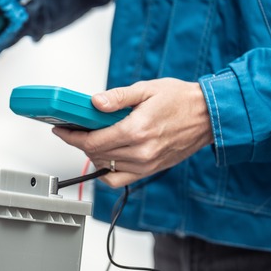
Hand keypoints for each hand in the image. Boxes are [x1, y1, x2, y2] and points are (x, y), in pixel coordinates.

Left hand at [52, 78, 214, 186]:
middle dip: (79, 142)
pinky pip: (118, 180)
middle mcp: (140, 152)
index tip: (61, 130)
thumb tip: (94, 102)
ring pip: (104, 168)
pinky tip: (104, 157)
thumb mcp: (146, 89)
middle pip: (95, 154)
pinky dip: (106, 171)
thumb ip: (117, 97)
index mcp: (136, 130)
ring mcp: (146, 165)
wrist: (209, 116)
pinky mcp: (150, 171)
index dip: (71, 136)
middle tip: (73, 130)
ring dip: (92, 155)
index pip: (92, 141)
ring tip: (90, 139)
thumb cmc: (180, 100)